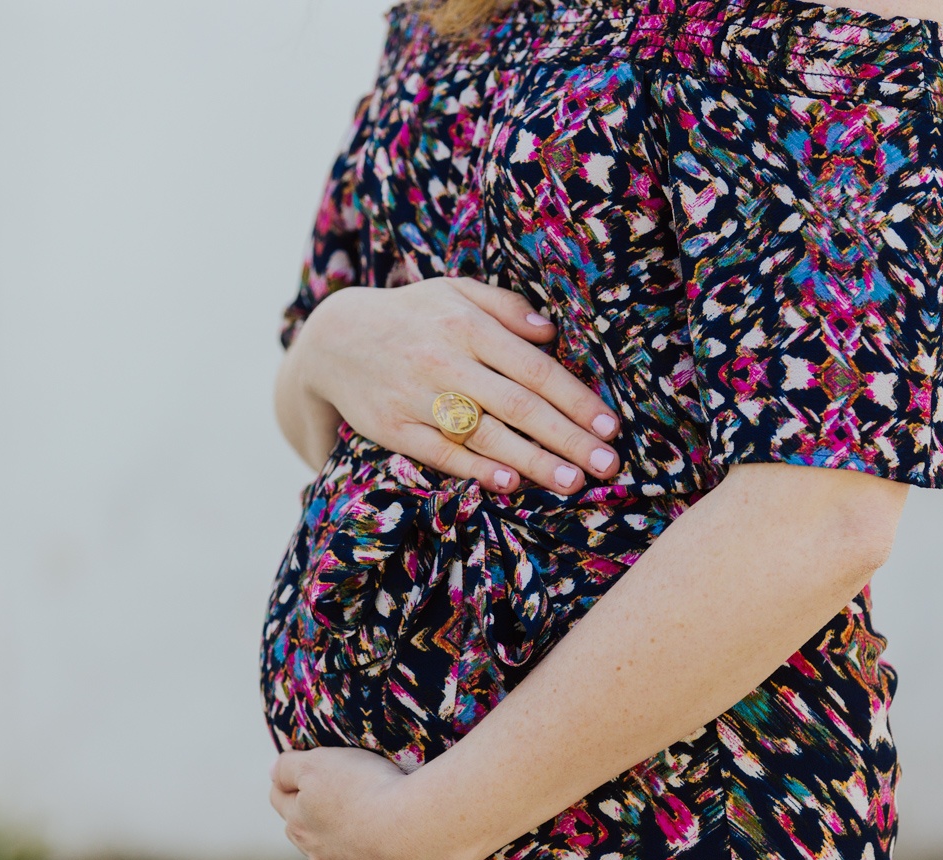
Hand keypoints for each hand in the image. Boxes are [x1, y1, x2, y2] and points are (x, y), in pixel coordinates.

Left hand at [268, 748, 463, 859]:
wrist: (420, 828)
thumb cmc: (372, 789)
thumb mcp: (321, 763)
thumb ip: (288, 767)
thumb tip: (271, 772)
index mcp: (301, 824)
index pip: (281, 799)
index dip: (289, 783)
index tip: (301, 775)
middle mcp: (319, 859)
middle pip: (304, 836)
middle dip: (311, 821)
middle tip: (333, 803)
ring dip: (337, 855)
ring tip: (358, 837)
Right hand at [280, 277, 620, 494]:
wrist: (333, 339)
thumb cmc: (411, 315)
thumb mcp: (456, 292)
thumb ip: (507, 308)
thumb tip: (553, 332)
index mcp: (467, 326)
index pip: (534, 368)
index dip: (576, 399)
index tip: (610, 426)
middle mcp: (445, 361)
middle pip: (518, 406)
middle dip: (568, 438)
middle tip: (607, 464)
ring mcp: (417, 397)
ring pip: (485, 434)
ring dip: (533, 462)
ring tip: (572, 482)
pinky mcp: (394, 428)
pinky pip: (441, 452)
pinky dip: (476, 469)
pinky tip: (509, 484)